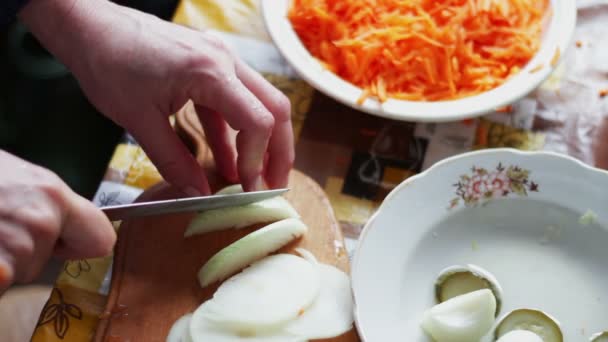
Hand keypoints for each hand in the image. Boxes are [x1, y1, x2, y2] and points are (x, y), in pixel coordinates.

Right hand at [0, 151, 115, 293]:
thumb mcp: (21, 176)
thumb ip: (50, 203)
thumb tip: (74, 228)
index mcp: (54, 196)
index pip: (100, 240)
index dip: (79, 242)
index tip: (63, 239)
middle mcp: (40, 223)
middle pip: (46, 261)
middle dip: (26, 250)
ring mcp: (13, 248)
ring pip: (17, 272)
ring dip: (0, 259)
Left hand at [20, 0, 294, 194]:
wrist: (88, 26)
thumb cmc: (108, 64)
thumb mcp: (138, 120)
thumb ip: (173, 160)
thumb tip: (199, 195)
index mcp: (211, 72)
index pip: (258, 121)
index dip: (257, 160)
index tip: (247, 189)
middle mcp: (225, 61)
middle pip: (275, 108)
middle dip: (278, 151)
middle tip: (273, 186)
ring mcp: (220, 60)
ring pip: (259, 103)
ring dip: (260, 142)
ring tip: (254, 178)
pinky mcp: (209, 65)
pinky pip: (232, 101)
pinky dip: (233, 132)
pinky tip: (227, 160)